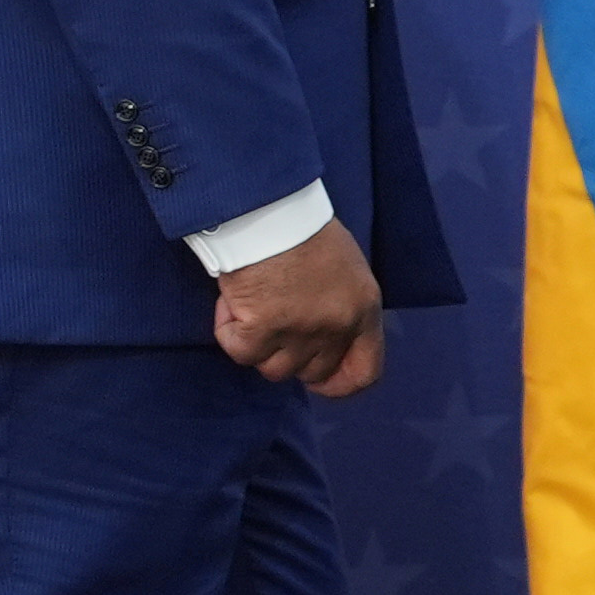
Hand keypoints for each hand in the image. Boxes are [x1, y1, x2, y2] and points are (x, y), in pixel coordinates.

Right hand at [214, 218, 387, 398]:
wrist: (270, 211)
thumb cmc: (304, 231)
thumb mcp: (345, 270)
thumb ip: (341, 308)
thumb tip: (325, 339)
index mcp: (364, 310)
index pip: (365, 372)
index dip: (340, 383)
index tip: (319, 381)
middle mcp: (336, 327)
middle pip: (311, 373)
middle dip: (290, 355)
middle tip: (274, 322)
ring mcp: (299, 331)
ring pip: (273, 368)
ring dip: (258, 343)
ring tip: (254, 305)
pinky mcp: (261, 329)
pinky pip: (240, 352)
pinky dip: (229, 332)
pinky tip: (233, 302)